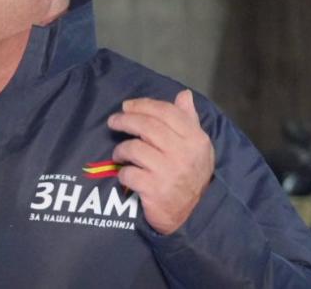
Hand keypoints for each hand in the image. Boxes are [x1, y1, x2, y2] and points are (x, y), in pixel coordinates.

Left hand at [107, 89, 214, 233]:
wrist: (192, 215)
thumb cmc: (191, 175)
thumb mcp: (197, 147)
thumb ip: (189, 120)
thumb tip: (184, 95)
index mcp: (196, 139)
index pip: (166, 112)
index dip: (143, 105)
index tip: (127, 106)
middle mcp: (184, 153)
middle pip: (147, 127)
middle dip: (125, 120)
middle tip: (113, 121)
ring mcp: (169, 172)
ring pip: (134, 148)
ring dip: (121, 149)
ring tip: (119, 154)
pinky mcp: (155, 190)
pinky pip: (128, 173)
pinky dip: (122, 172)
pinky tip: (125, 173)